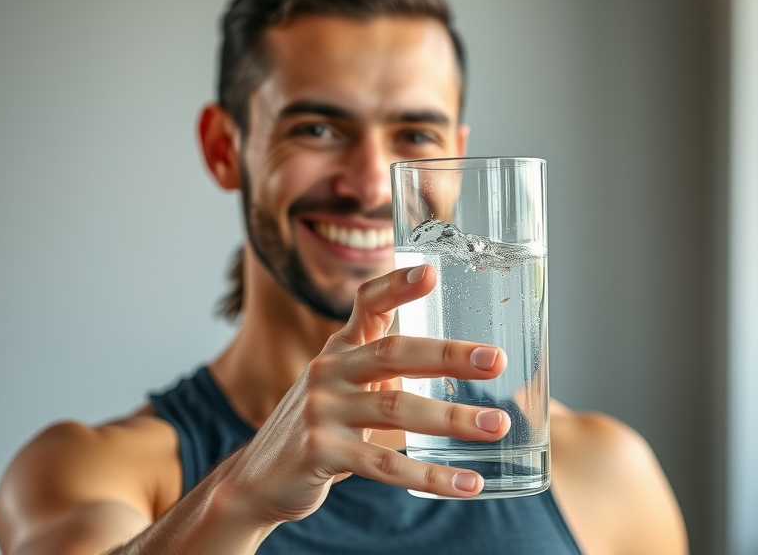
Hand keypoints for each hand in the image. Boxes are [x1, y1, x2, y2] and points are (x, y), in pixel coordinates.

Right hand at [221, 264, 510, 524]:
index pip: (366, 303)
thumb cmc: (321, 425)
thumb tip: (462, 359)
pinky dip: (432, 476)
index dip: (396, 286)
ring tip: (496, 426)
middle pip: (394, 352)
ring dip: (453, 418)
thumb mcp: (346, 384)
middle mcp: (328, 371)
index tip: (431, 273)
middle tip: (496, 360)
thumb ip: (385, 367)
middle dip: (450, 355)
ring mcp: (321, 410)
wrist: (260, 477)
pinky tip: (468, 483)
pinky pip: (385, 464)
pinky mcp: (320, 451)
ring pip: (396, 409)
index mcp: (341, 348)